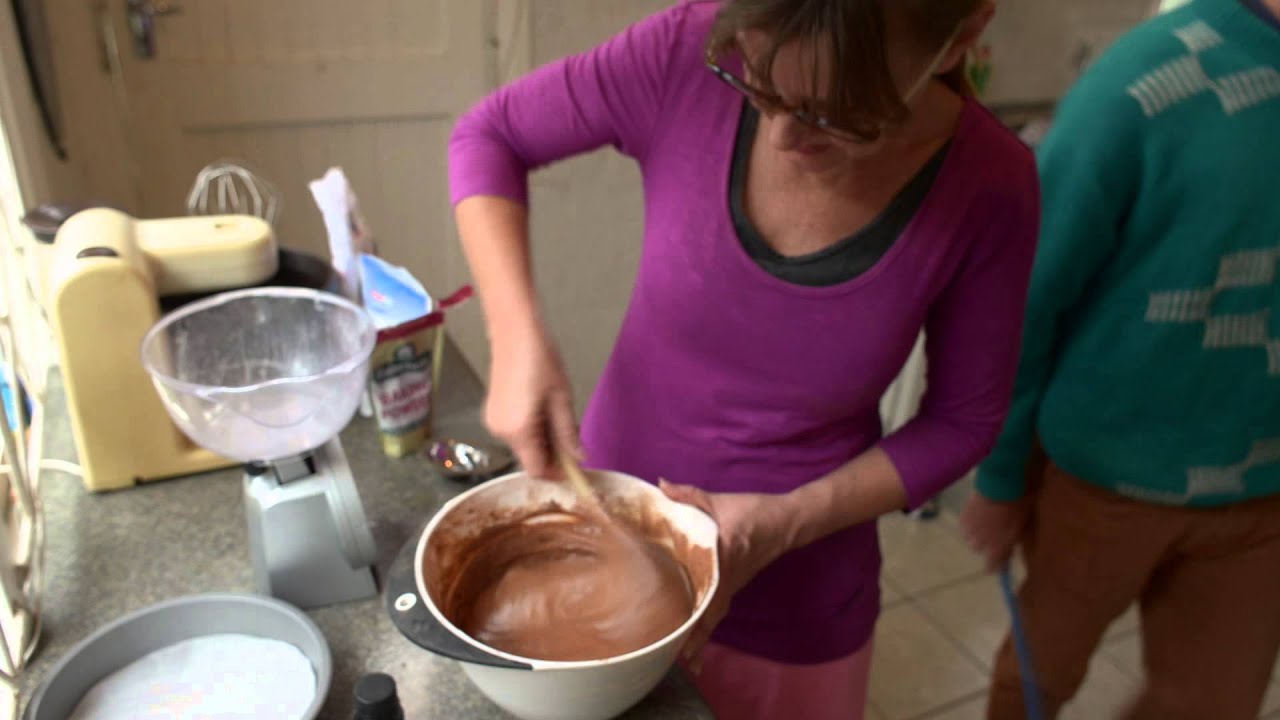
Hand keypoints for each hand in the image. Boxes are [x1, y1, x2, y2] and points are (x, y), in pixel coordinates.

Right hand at [484, 328, 579, 479]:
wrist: (514, 332)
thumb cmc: (541, 361)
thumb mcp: (562, 399)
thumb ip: (568, 433)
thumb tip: (579, 459)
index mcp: (518, 431)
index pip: (537, 470)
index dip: (557, 472)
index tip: (575, 464)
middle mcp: (500, 432)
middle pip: (529, 459)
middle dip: (551, 454)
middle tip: (571, 432)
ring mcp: (493, 423)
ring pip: (523, 446)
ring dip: (542, 440)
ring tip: (557, 414)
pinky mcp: (492, 413)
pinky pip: (515, 432)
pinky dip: (530, 430)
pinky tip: (541, 409)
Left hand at [659, 480, 796, 669]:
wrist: (788, 520)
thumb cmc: (755, 511)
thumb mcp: (719, 501)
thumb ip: (688, 495)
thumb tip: (660, 485)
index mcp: (723, 558)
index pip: (707, 593)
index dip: (694, 617)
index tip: (680, 637)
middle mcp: (728, 578)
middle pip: (710, 616)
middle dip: (696, 639)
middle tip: (679, 662)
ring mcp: (734, 584)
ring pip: (715, 616)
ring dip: (702, 636)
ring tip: (687, 660)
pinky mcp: (735, 583)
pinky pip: (720, 608)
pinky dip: (708, 624)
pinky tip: (698, 635)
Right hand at [960, 492, 1030, 571]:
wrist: (1000, 484)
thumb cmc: (1018, 504)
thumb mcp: (1022, 524)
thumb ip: (1013, 539)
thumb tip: (1009, 548)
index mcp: (998, 547)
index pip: (992, 567)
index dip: (995, 566)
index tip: (997, 563)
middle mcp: (982, 543)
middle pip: (979, 550)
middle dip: (986, 544)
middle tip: (994, 532)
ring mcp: (970, 531)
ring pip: (970, 538)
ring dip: (976, 533)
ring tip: (984, 521)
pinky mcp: (963, 518)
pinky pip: (964, 527)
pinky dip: (969, 524)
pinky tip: (976, 515)